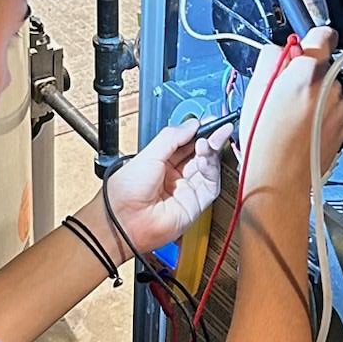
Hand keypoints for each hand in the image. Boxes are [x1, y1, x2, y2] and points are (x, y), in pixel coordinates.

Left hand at [94, 119, 230, 258]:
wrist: (125, 220)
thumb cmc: (126, 192)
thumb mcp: (148, 154)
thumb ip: (172, 137)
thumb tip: (192, 124)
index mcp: (160, 163)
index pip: (186, 143)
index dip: (198, 132)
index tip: (209, 121)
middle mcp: (174, 176)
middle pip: (200, 154)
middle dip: (209, 139)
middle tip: (218, 128)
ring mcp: (186, 190)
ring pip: (208, 167)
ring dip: (211, 152)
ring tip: (209, 141)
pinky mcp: (196, 204)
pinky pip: (211, 184)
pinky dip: (211, 169)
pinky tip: (206, 156)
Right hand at [238, 27, 342, 193]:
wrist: (279, 179)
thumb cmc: (263, 140)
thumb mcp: (254, 91)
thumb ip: (270, 59)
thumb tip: (278, 49)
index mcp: (308, 72)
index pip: (323, 34)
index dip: (311, 38)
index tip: (304, 45)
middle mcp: (330, 86)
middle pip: (322, 65)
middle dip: (305, 73)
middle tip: (283, 92)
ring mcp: (340, 107)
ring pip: (328, 88)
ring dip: (313, 95)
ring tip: (290, 115)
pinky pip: (333, 109)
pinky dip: (320, 114)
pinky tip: (301, 127)